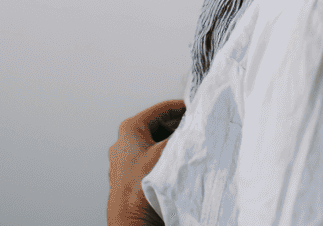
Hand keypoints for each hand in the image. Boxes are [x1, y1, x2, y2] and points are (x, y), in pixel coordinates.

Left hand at [107, 99, 185, 225]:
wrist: (131, 221)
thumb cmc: (139, 189)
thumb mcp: (167, 154)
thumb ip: (183, 136)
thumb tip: (197, 125)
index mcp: (130, 130)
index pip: (161, 110)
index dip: (181, 108)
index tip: (197, 108)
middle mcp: (125, 143)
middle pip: (158, 126)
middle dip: (178, 126)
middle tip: (197, 127)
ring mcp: (127, 160)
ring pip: (156, 143)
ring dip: (173, 143)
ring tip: (191, 144)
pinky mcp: (132, 176)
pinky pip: (153, 159)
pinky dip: (167, 157)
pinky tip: (180, 162)